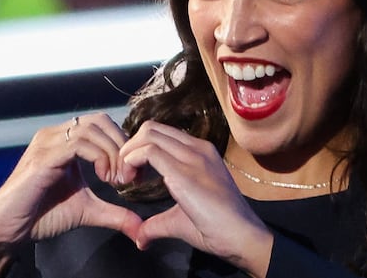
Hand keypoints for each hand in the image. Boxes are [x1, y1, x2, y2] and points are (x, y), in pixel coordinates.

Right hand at [0, 113, 141, 277]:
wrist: (8, 230)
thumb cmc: (41, 216)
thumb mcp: (88, 211)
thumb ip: (114, 213)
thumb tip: (140, 226)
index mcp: (63, 141)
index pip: (102, 125)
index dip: (123, 145)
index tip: (134, 174)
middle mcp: (54, 135)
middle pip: (100, 121)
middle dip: (122, 145)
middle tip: (129, 175)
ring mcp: (46, 144)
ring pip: (91, 129)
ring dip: (112, 152)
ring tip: (117, 179)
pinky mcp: (42, 158)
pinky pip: (77, 144)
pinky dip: (99, 157)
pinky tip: (104, 178)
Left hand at [118, 121, 273, 277]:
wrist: (241, 236)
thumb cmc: (217, 228)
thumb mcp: (181, 218)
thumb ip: (157, 222)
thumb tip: (140, 238)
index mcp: (201, 152)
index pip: (162, 133)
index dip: (140, 148)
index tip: (134, 173)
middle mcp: (197, 148)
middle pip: (151, 128)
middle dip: (130, 146)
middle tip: (125, 174)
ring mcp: (192, 157)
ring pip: (148, 134)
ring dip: (128, 153)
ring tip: (125, 178)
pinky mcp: (184, 172)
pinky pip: (149, 151)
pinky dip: (131, 161)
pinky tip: (129, 181)